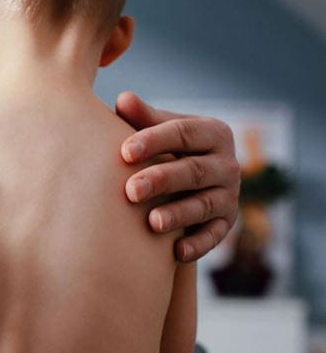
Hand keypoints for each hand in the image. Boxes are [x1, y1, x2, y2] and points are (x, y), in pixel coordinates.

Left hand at [116, 92, 240, 261]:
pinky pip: (214, 237)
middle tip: (130, 191)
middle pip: (194, 171)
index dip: (155, 140)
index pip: (184, 133)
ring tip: (151, 223)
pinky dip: (197, 245)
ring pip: (205, 205)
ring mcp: (229, 196)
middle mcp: (227, 164)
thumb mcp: (155, 131)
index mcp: (213, 133)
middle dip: (162, 180)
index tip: (124, 151)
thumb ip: (141, 118)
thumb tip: (124, 100)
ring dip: (179, 214)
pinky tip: (175, 252)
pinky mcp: (225, 225)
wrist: (183, 182)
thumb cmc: (162, 149)